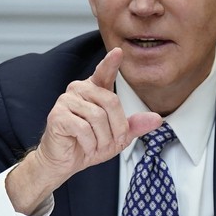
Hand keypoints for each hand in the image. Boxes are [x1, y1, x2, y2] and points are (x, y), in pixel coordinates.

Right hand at [6, 47, 162, 214]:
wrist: (64, 163)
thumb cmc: (89, 145)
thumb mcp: (118, 137)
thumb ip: (135, 125)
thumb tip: (157, 119)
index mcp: (95, 90)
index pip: (104, 72)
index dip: (111, 62)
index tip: (119, 52)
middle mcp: (80, 90)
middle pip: (110, 101)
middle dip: (117, 128)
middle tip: (112, 141)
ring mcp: (66, 101)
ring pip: (97, 116)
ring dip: (102, 138)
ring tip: (96, 145)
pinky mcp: (57, 115)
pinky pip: (83, 128)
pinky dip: (90, 143)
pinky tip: (86, 146)